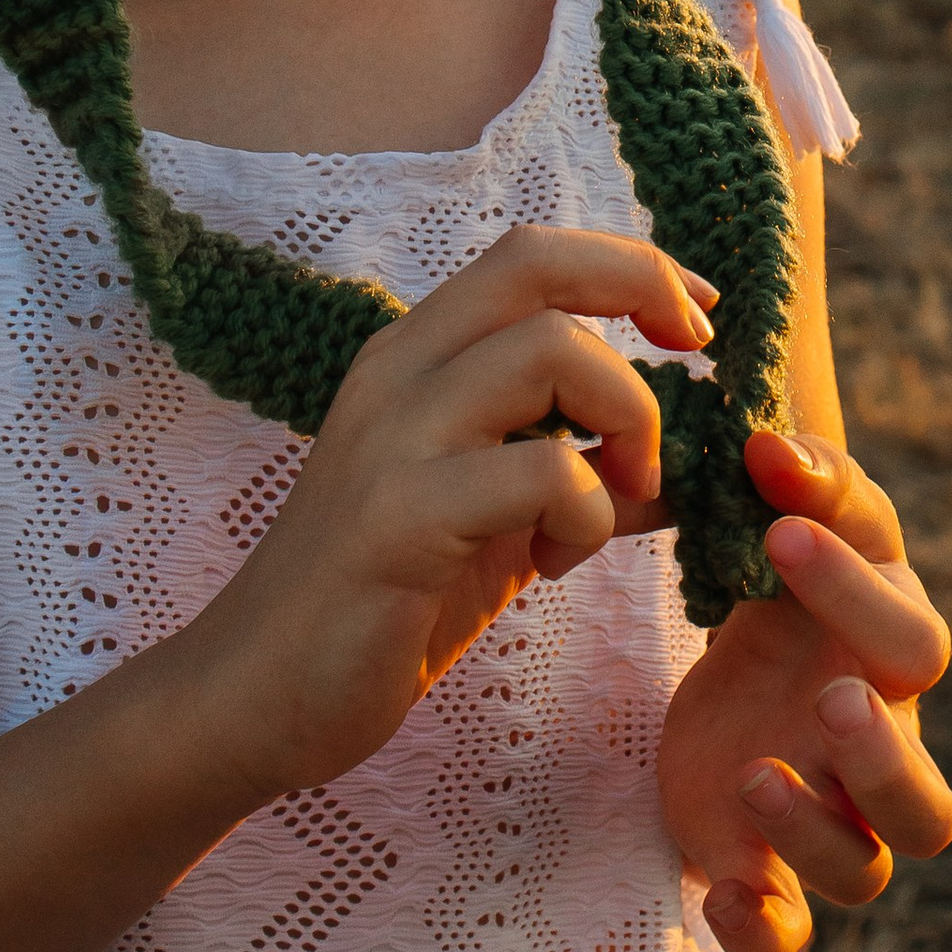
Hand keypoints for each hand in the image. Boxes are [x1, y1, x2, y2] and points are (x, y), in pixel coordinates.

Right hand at [181, 226, 714, 800]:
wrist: (255, 697)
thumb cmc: (388, 602)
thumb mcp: (502, 523)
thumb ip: (585, 480)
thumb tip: (692, 469)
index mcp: (417, 359)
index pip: (532, 253)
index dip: (632, 265)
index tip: (697, 319)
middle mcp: (399, 374)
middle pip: (537, 263)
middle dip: (644, 290)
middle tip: (691, 364)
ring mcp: (393, 441)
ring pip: (551, 350)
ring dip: (625, 420)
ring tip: (618, 497)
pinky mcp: (398, 519)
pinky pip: (541, 472)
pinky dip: (586, 515)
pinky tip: (553, 565)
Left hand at [660, 428, 951, 951]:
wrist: (744, 662)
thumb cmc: (787, 584)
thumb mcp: (796, 518)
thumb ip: (803, 477)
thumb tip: (768, 448)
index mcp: (893, 657)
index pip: (910, 636)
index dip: (856, 591)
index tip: (780, 531)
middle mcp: (880, 751)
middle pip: (930, 806)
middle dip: (885, 761)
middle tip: (829, 700)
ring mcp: (830, 819)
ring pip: (869, 871)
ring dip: (816, 834)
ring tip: (752, 773)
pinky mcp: (768, 868)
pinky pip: (791, 932)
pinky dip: (763, 930)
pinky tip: (719, 889)